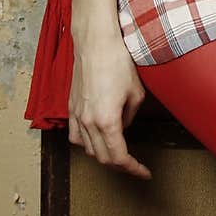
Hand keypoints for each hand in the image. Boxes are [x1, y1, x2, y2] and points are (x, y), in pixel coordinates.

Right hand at [68, 35, 151, 179]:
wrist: (96, 43)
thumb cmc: (118, 62)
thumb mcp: (136, 93)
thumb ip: (130, 116)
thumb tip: (123, 126)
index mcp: (107, 121)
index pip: (119, 157)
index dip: (133, 169)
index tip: (144, 172)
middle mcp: (88, 122)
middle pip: (102, 157)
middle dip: (120, 165)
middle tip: (135, 165)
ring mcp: (77, 115)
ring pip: (88, 149)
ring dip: (103, 154)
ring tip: (118, 151)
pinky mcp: (71, 107)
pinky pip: (76, 135)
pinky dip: (87, 143)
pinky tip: (96, 138)